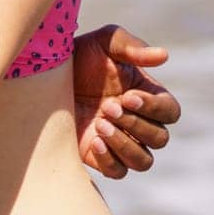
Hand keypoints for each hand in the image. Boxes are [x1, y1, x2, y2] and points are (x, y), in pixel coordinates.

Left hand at [72, 24, 179, 177]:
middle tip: (108, 107)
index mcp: (145, 96)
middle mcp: (137, 121)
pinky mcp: (98, 156)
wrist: (43, 76)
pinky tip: (95, 141)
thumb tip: (164, 55)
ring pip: (144, 161)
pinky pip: (118, 171)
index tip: (127, 96)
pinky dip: (111, 161)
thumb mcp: (103, 43)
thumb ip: (131, 46)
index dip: (154, 108)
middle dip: (136, 124)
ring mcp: (119, 141)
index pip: (170, 111)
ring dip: (126, 145)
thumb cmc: (79, 56)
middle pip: (160, 139)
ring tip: (100, 125)